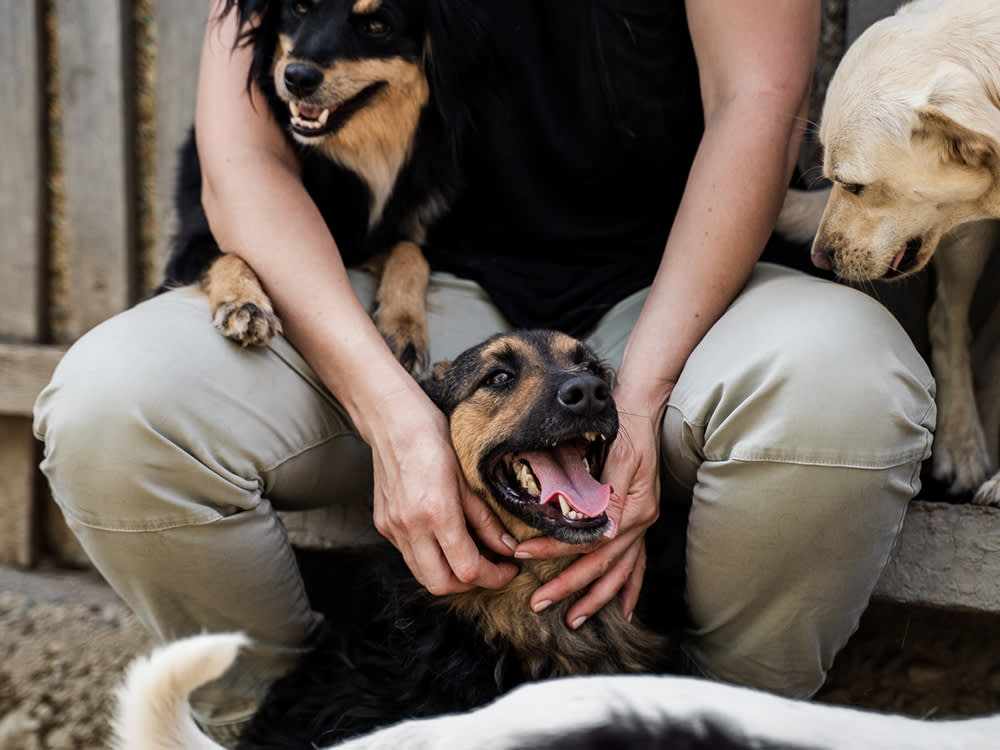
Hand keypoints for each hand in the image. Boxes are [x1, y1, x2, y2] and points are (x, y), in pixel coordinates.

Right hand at [369, 391, 518, 594]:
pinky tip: (446, 541)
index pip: (468, 568)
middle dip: (471, 584)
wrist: (392, 421)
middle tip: (493, 569)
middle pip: (442, 584)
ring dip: (449, 575)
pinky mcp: (383, 525)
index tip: (510, 569)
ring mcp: (392, 528)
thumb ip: (485, 519)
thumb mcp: (468, 477)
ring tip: (472, 556)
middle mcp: (410, 526)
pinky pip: (409, 556)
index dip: (494, 577)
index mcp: (436, 512)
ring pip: (422, 575)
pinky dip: (431, 559)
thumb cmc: (434, 439)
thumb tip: (507, 548)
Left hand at [512, 405, 661, 626]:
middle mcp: (638, 520)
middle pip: (602, 564)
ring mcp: (642, 524)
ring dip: (597, 598)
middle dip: (570, 587)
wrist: (643, 410)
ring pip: (620, 572)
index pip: (587, 539)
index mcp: (629, 506)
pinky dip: (630, 587)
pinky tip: (625, 609)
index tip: (523, 553)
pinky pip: (638, 563)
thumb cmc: (624, 428)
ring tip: (574, 619)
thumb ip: (605, 490)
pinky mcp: (640, 521)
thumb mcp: (617, 454)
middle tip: (539, 603)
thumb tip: (590, 523)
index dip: (554, 549)